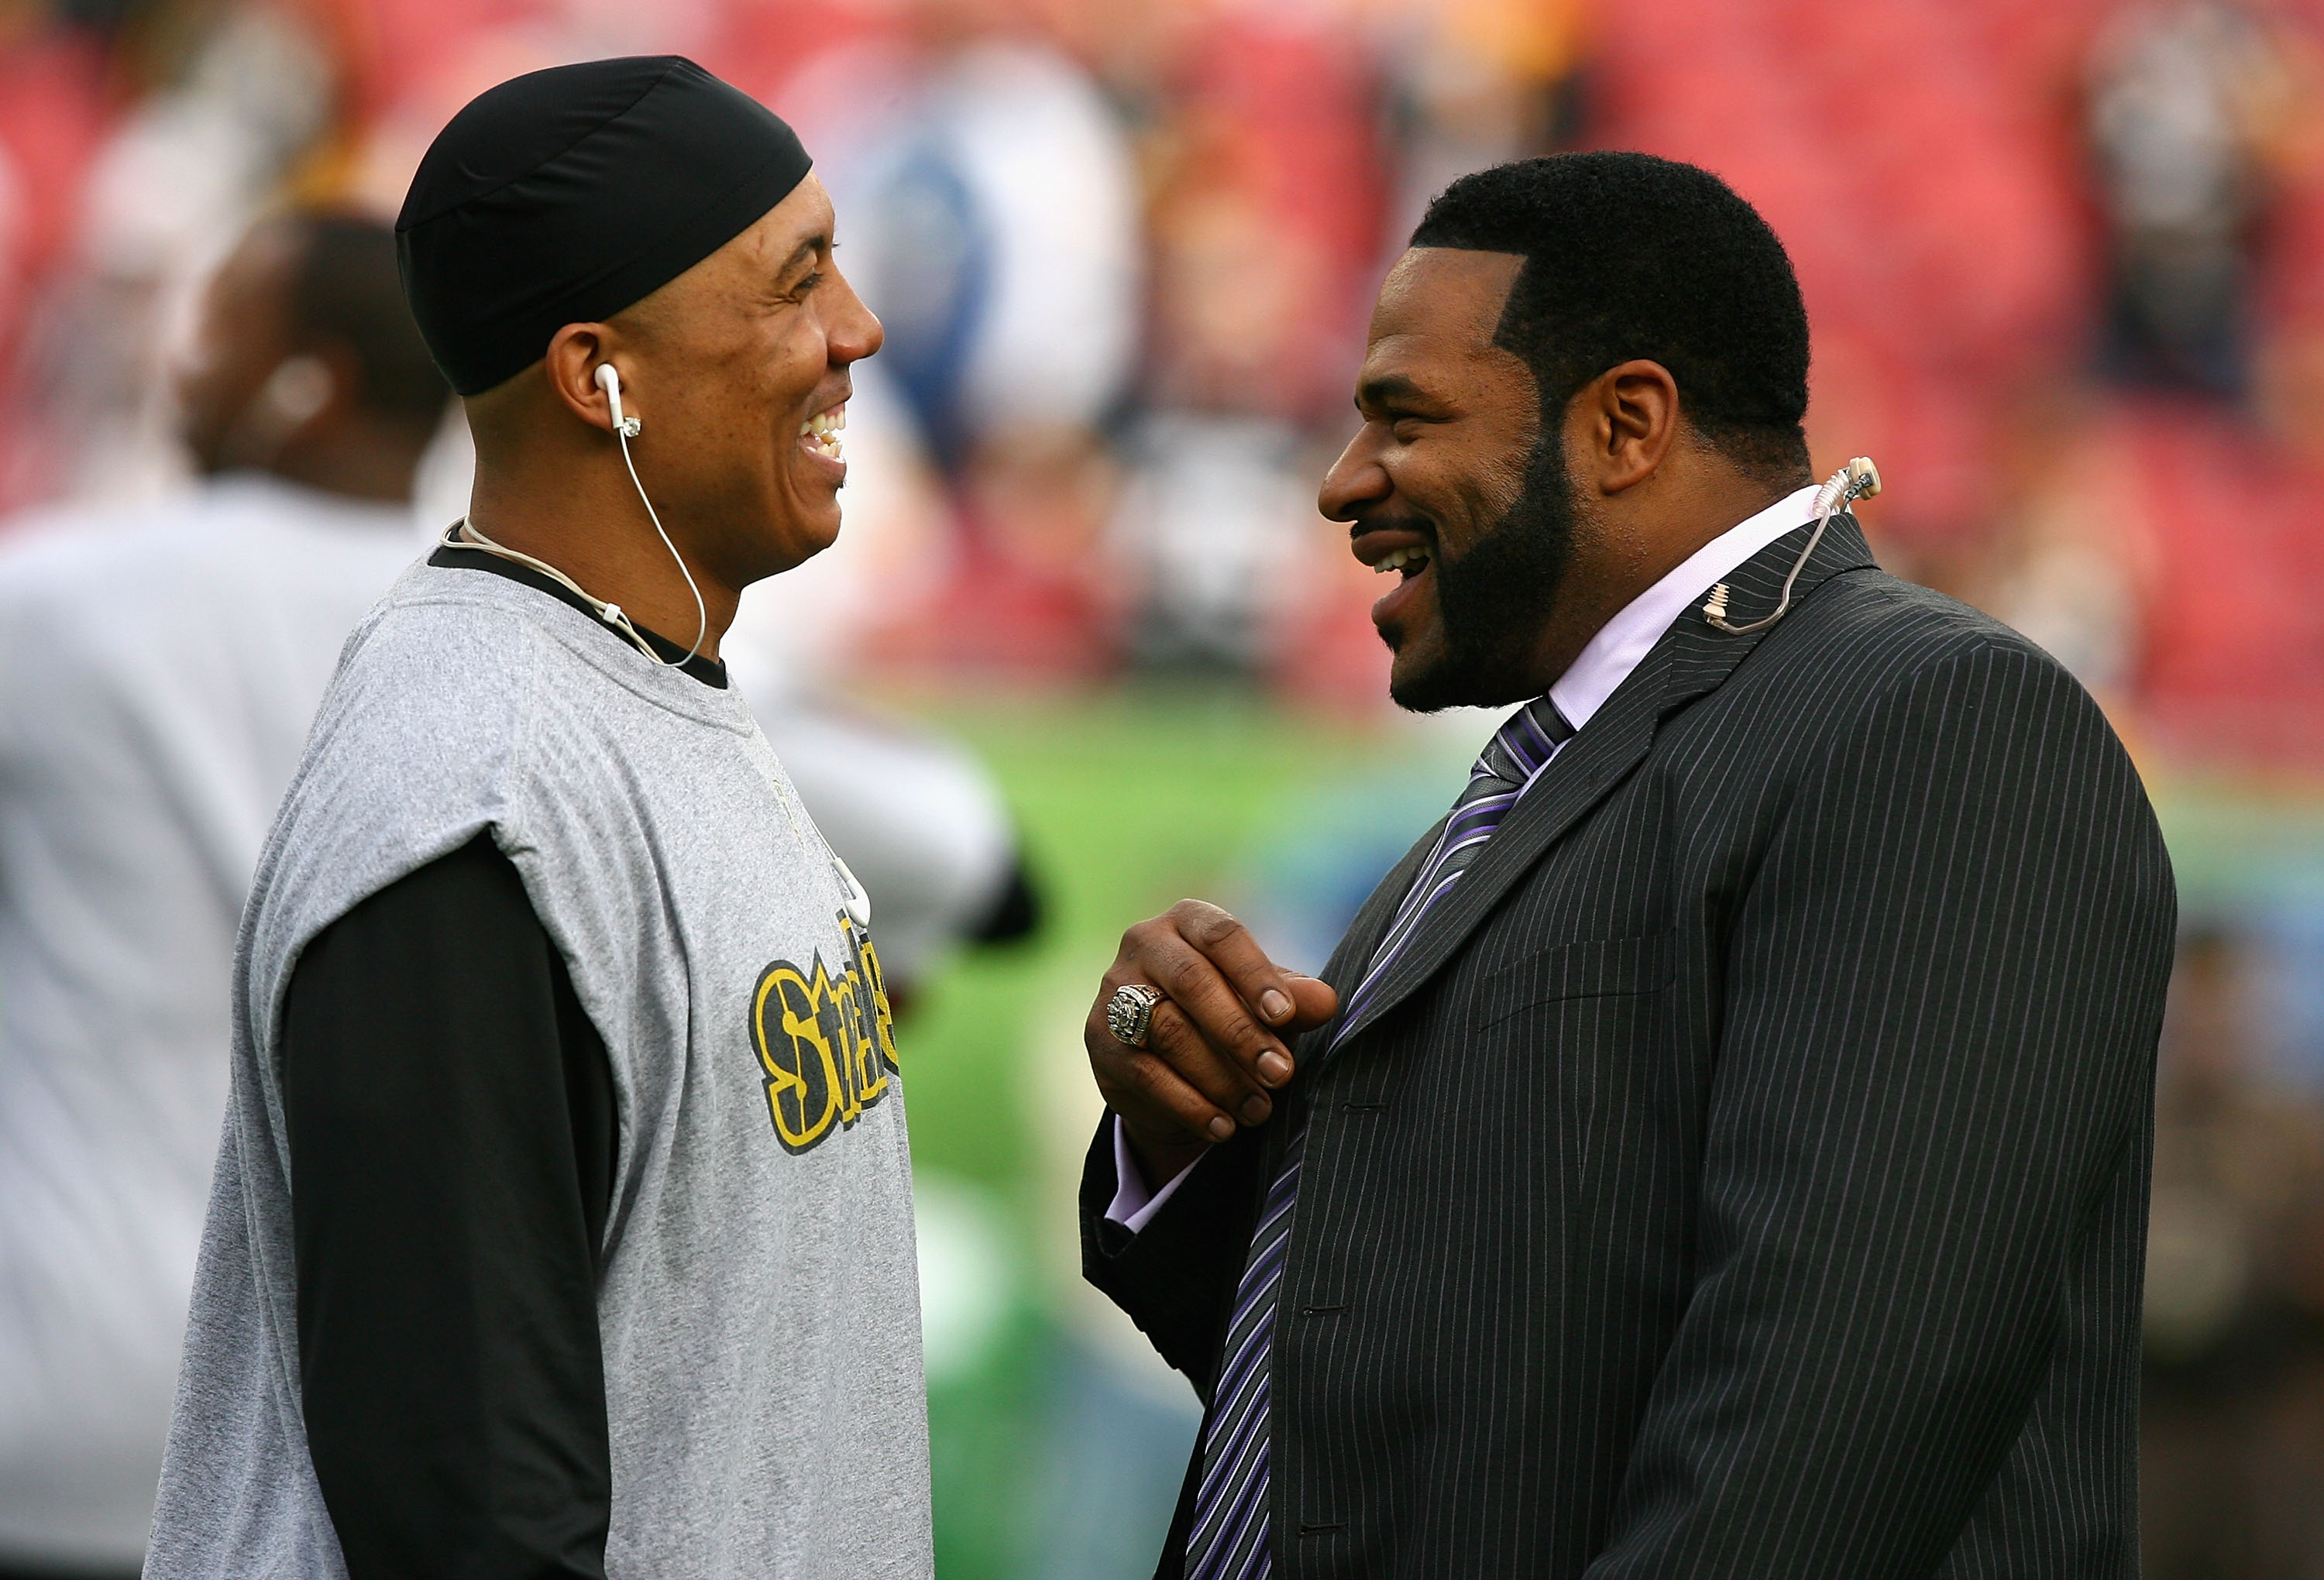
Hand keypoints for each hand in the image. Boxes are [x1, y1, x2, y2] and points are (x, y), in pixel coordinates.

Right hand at [1086, 900, 1339, 1184]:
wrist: (1166, 1058)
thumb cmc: (1227, 1010)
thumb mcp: (1265, 1002)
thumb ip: (1293, 997)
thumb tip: (1326, 1001)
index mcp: (1188, 920)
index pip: (1222, 936)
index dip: (1255, 974)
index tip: (1285, 1016)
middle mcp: (1144, 944)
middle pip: (1192, 983)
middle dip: (1241, 1033)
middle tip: (1281, 1074)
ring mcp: (1115, 991)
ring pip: (1168, 1032)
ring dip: (1220, 1077)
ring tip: (1259, 1109)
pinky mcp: (1100, 1039)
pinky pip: (1146, 1073)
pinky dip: (1189, 1104)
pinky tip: (1223, 1126)